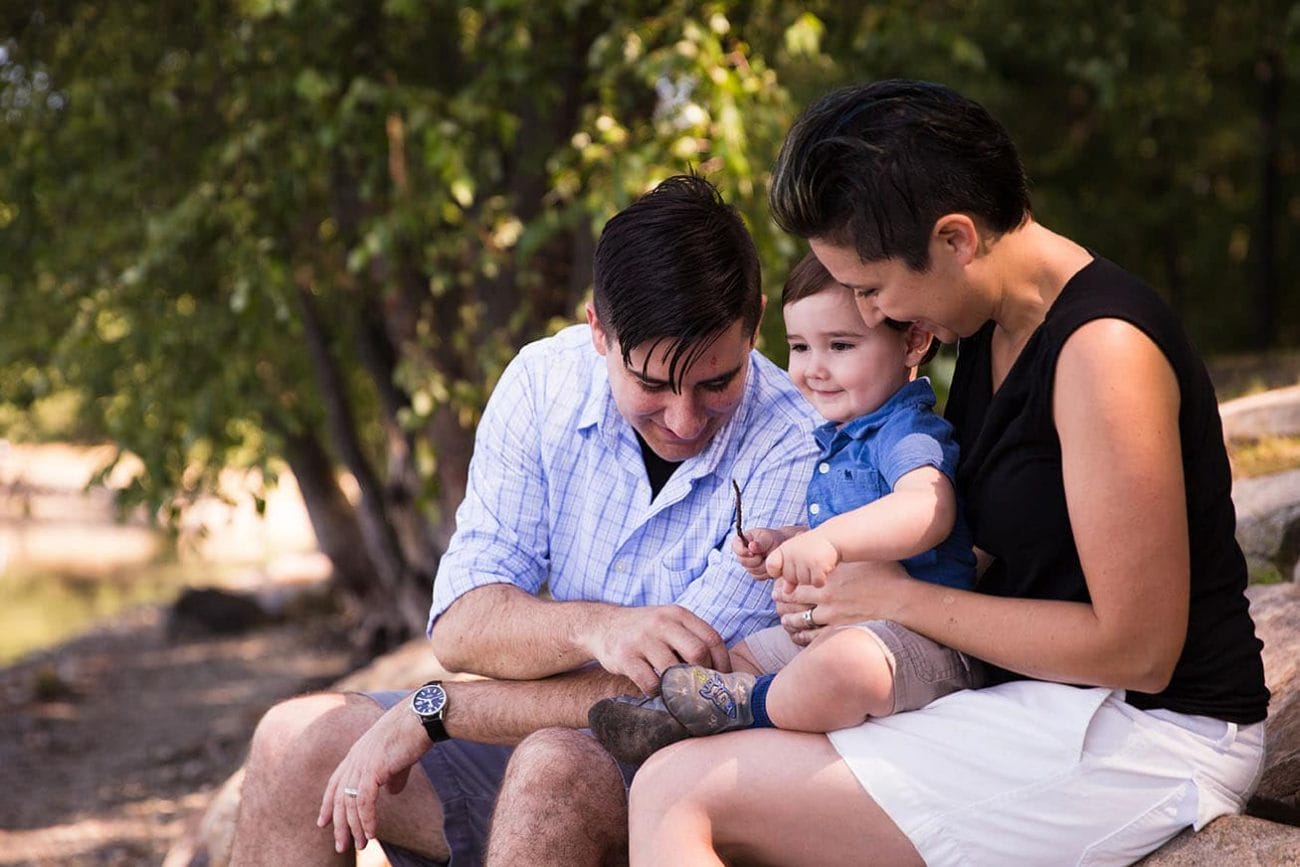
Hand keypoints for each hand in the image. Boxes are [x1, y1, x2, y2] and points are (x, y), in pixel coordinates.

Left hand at [316, 699, 430, 853]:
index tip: (323, 823)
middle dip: (339, 824)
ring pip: (351, 804)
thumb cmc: (413, 734)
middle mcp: (354, 759)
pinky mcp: (374, 769)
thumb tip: (393, 792)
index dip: (328, 804)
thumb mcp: (398, 758)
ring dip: (355, 828)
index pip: (335, 783)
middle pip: (340, 798)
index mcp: (357, 754)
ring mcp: (362, 764)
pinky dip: (367, 820)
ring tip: (361, 845)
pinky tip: (372, 833)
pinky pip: (365, 802)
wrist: (421, 718)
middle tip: (340, 846)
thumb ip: (392, 776)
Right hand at [581, 604, 729, 693]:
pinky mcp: (625, 656)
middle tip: (702, 688)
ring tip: (681, 694)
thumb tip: (722, 669)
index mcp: (678, 614)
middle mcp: (662, 622)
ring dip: (680, 687)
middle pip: (698, 652)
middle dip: (704, 674)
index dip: (723, 663)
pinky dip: (657, 692)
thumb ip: (692, 637)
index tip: (725, 680)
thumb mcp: (669, 622)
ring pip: (673, 670)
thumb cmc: (645, 630)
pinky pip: (650, 682)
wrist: (603, 626)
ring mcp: (643, 639)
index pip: (712, 638)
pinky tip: (657, 691)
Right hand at [731, 526, 791, 577]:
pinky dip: (766, 571)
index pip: (735, 546)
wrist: (780, 546)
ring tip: (770, 557)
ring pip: (753, 570)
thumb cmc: (771, 539)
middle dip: (757, 558)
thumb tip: (751, 546)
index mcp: (740, 541)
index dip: (742, 551)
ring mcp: (747, 565)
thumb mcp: (767, 537)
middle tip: (766, 553)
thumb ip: (759, 542)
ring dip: (764, 565)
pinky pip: (758, 576)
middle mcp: (742, 554)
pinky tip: (770, 564)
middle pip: (743, 561)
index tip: (752, 552)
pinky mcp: (754, 574)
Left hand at [766, 531, 839, 585]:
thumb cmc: (813, 548)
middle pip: (789, 578)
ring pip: (804, 582)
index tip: (790, 566)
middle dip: (800, 575)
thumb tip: (786, 592)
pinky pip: (816, 583)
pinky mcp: (817, 564)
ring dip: (812, 577)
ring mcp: (804, 559)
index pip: (771, 566)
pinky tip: (824, 569)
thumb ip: (790, 574)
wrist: (834, 538)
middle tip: (809, 562)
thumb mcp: (798, 557)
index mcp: (783, 549)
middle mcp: (792, 553)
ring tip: (817, 564)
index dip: (777, 571)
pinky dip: (822, 579)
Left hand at [776, 560, 911, 641]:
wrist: (901, 602)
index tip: (781, 584)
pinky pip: (813, 637)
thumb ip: (847, 556)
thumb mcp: (864, 559)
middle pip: (794, 600)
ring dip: (789, 619)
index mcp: (830, 578)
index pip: (798, 580)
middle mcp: (826, 596)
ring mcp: (831, 616)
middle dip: (782, 600)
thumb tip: (841, 544)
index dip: (787, 583)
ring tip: (784, 619)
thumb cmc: (888, 578)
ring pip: (800, 619)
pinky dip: (801, 636)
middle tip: (776, 600)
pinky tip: (797, 636)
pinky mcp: (838, 631)